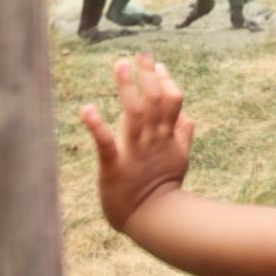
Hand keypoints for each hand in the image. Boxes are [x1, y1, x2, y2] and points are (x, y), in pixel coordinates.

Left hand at [80, 53, 193, 232]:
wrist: (154, 221)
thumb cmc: (163, 189)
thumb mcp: (180, 158)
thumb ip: (183, 134)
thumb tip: (187, 113)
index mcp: (167, 137)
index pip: (172, 101)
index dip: (166, 81)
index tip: (157, 65)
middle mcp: (153, 141)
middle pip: (154, 101)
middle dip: (148, 76)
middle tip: (140, 55)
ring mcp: (135, 153)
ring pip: (134, 114)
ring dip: (127, 88)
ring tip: (121, 65)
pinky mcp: (114, 168)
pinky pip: (106, 144)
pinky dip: (97, 126)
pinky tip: (87, 109)